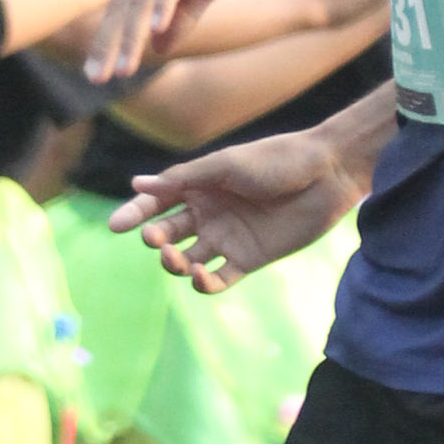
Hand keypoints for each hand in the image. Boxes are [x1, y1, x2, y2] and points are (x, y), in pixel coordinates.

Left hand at [87, 0, 290, 79]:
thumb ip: (185, 15)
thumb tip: (159, 47)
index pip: (127, 10)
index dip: (113, 43)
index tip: (101, 76)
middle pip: (125, 7)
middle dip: (110, 45)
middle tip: (96, 79)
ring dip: (131, 34)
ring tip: (122, 67)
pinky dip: (163, 4)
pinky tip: (154, 30)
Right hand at [110, 125, 348, 287]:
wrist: (326, 174)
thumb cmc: (276, 160)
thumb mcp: (226, 165)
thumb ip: (184, 180)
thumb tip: (136, 185)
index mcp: (198, 186)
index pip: (156, 203)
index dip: (134, 214)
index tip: (117, 226)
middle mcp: (207, 213)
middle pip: (168, 234)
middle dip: (156, 240)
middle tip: (156, 240)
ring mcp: (226, 238)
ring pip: (186, 259)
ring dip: (175, 263)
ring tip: (179, 259)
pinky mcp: (248, 259)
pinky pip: (217, 279)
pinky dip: (203, 283)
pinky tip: (199, 277)